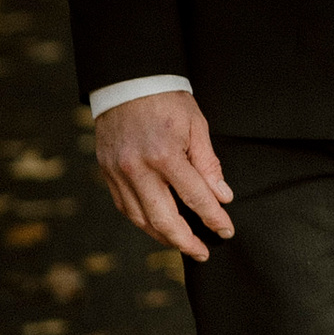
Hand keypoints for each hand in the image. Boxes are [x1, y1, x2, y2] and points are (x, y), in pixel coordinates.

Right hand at [93, 93, 234, 263]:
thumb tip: (222, 197)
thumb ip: (208, 164)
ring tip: (182, 244)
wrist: (127, 82)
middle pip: (164, 219)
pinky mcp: (107, 172)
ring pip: (141, 219)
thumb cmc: (167, 100)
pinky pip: (125, 207)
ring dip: (163, 237)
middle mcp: (138, 168)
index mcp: (165, 155)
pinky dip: (142, 221)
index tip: (226, 231)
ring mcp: (119, 172)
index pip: (195, 197)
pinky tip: (157, 227)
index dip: (213, 218)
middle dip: (186, 241)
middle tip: (202, 252)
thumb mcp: (196, 125)